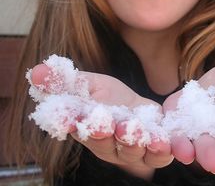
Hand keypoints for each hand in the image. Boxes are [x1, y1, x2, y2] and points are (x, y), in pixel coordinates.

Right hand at [30, 64, 173, 179]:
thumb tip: (37, 71)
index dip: (72, 123)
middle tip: (105, 123)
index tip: (70, 116)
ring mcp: (131, 151)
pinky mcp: (154, 150)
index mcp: (86, 129)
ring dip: (135, 143)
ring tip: (139, 131)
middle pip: (104, 144)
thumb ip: (64, 81)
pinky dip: (162, 151)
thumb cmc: (108, 97)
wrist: (137, 109)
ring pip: (131, 152)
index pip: (77, 126)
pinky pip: (158, 155)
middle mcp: (107, 145)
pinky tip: (165, 142)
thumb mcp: (88, 83)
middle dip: (104, 134)